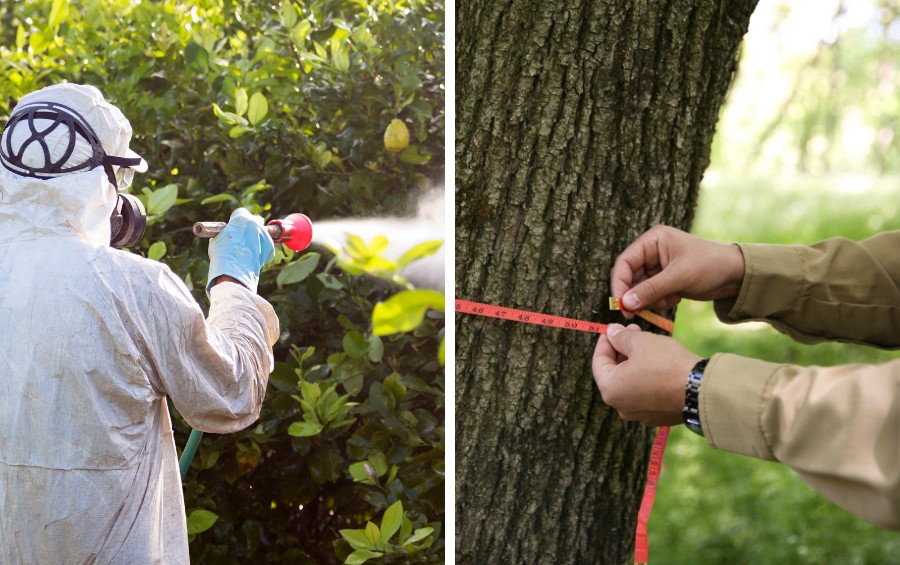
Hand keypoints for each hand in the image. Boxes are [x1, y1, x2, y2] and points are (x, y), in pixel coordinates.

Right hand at [206, 208, 275, 295]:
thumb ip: (224, 233)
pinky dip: (261, 251)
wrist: (234, 270)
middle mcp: (255, 223)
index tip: (236, 227)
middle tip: (245, 237)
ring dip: (256, 240)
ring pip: (261, 234)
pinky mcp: (270, 246)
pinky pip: (265, 247)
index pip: (241, 213)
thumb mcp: (217, 240)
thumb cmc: (222, 255)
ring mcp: (264, 234)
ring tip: (246, 252)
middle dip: (251, 227)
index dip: (237, 221)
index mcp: (240, 218)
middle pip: (255, 220)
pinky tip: (252, 258)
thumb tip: (224, 235)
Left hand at [592, 324, 701, 426]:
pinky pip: (647, 393)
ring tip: (647, 344)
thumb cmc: (666, 364)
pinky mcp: (659, 416)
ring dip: (635, 362)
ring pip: (631, 383)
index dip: (605, 341)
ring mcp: (641, 414)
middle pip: (615, 373)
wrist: (701, 389)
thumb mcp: (640, 342)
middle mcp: (621, 407)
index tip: (612, 329)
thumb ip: (621, 337)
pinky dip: (648, 378)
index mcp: (610, 390)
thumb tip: (611, 333)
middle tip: (633, 331)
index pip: (599, 362)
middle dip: (622, 350)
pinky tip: (659, 364)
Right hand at [611, 225, 744, 312]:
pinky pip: (650, 294)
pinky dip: (659, 301)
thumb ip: (650, 290)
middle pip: (629, 276)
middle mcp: (652, 251)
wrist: (736, 275)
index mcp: (653, 240)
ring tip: (669, 300)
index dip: (619, 283)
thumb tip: (625, 303)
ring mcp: (658, 266)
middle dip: (634, 295)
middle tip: (634, 313)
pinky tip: (676, 299)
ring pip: (639, 288)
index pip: (625, 262)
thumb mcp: (679, 277)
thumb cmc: (710, 266)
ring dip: (649, 299)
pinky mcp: (665, 280)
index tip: (620, 303)